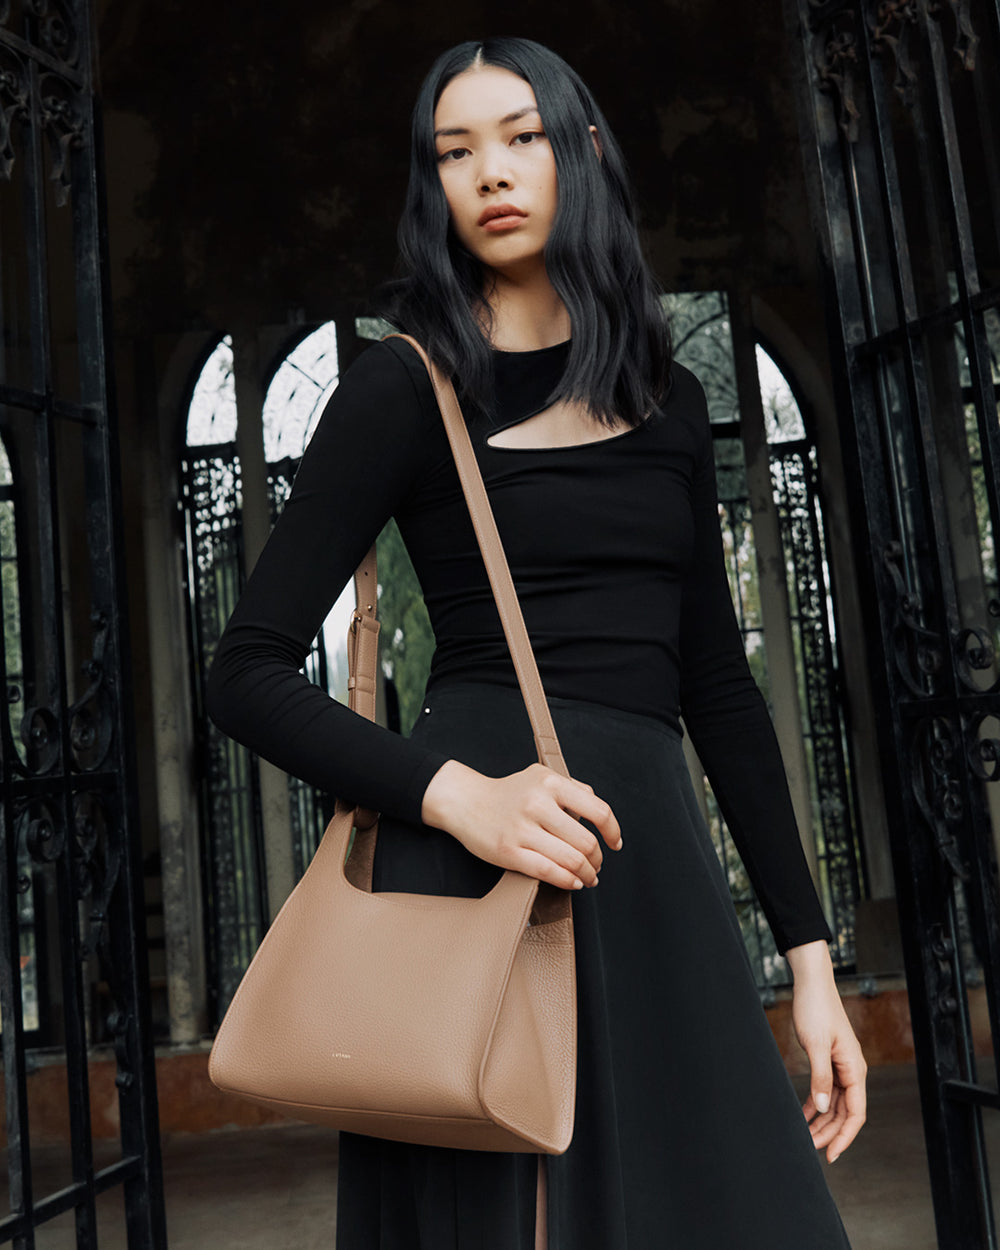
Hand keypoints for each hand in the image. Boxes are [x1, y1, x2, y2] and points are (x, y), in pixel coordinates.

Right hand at [420, 758, 621, 889]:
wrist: (465, 801)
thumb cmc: (507, 792)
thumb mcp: (540, 776)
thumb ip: (572, 788)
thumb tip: (599, 811)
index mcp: (551, 783)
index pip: (598, 810)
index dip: (612, 831)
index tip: (614, 843)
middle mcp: (537, 803)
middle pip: (586, 842)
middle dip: (597, 860)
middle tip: (597, 866)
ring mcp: (522, 829)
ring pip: (571, 860)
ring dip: (586, 874)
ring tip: (588, 877)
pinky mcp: (509, 852)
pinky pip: (548, 872)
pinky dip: (568, 881)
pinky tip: (573, 882)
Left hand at [786, 940, 867, 1162]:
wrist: (811, 983)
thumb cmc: (816, 1008)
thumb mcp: (816, 1045)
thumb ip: (820, 1078)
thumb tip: (823, 1109)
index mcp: (855, 1069)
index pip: (856, 1113)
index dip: (845, 1136)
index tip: (831, 1154)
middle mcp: (851, 1071)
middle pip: (845, 1112)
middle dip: (829, 1132)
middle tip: (810, 1147)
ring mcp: (840, 1066)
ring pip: (834, 1104)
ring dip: (821, 1121)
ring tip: (805, 1136)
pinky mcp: (828, 1061)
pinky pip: (825, 1090)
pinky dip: (815, 1104)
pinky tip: (803, 1114)